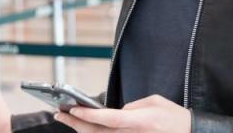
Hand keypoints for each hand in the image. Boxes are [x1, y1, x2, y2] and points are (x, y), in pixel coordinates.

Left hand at [54, 95, 190, 132]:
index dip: (87, 115)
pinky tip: (85, 128)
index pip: (107, 119)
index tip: (71, 109)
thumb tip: (115, 113)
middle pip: (97, 132)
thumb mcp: (154, 102)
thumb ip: (131, 107)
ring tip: (67, 119)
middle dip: (76, 123)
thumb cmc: (173, 117)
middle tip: (59, 114)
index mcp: (139, 121)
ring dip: (82, 130)